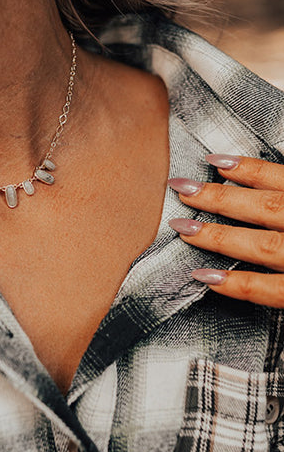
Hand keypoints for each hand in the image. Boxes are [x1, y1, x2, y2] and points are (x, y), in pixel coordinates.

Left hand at [168, 154, 283, 307]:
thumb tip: (264, 177)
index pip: (279, 177)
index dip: (247, 168)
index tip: (212, 161)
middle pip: (263, 208)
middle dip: (218, 198)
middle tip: (179, 188)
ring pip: (261, 245)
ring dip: (219, 236)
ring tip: (183, 227)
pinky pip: (270, 290)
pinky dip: (237, 284)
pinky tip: (205, 277)